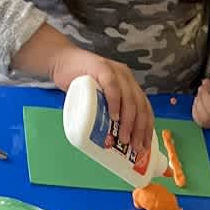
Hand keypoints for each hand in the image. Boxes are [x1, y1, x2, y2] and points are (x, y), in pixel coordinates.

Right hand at [48, 45, 153, 161]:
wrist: (61, 62)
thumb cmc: (80, 85)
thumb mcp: (99, 101)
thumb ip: (107, 114)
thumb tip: (114, 143)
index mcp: (130, 87)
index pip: (145, 109)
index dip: (147, 129)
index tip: (144, 147)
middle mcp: (127, 78)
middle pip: (140, 106)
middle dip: (139, 130)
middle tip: (134, 147)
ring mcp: (115, 72)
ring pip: (128, 98)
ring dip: (128, 121)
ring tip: (123, 138)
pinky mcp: (101, 67)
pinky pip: (112, 85)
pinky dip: (115, 102)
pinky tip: (115, 117)